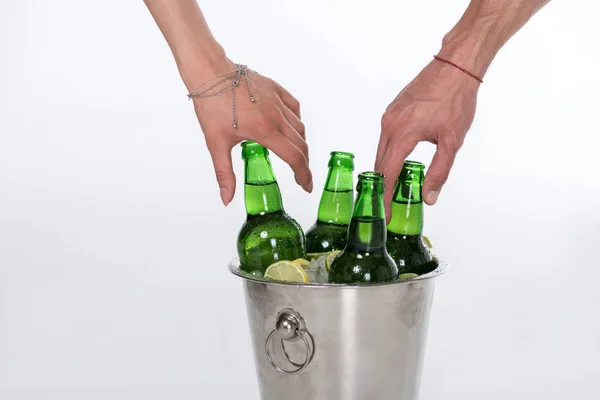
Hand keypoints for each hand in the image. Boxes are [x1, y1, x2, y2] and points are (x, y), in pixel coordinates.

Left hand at [189, 58, 311, 205]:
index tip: (306, 186)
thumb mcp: (216, 144)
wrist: (210, 72)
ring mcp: (277, 101)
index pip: (294, 158)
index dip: (303, 175)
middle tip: (301, 176)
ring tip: (296, 155)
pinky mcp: (275, 89)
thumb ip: (225, 174)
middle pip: (301, 145)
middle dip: (304, 163)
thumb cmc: (211, 105)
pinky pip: (294, 108)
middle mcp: (276, 116)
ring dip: (301, 144)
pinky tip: (291, 127)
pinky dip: (296, 120)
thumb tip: (226, 198)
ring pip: (299, 127)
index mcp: (265, 131)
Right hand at [375, 59, 479, 219]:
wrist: (455, 66)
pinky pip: (385, 138)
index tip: (385, 214)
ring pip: (381, 151)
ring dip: (386, 170)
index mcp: (401, 134)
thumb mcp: (452, 142)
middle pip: (380, 165)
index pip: (388, 174)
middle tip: (388, 206)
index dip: (385, 198)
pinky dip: (389, 153)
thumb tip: (430, 197)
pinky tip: (400, 161)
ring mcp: (388, 116)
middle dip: (383, 188)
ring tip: (393, 188)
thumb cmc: (456, 99)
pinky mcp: (393, 110)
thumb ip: (439, 172)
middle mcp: (389, 125)